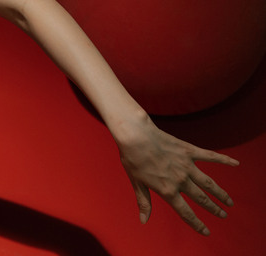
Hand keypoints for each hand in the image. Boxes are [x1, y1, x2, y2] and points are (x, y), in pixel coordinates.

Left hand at [117, 116, 238, 234]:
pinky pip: (210, 156)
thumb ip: (144, 202)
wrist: (136, 135)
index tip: (207, 232)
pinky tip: (235, 163)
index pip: (186, 213)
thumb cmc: (132, 159)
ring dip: (221, 194)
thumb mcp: (136, 183)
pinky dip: (224, 160)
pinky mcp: (189, 151)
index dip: (197, 224)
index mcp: (167, 190)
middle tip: (224, 216)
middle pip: (202, 199)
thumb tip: (143, 220)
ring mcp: (187, 165)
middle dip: (214, 209)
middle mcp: (181, 180)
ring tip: (230, 202)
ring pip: (209, 183)